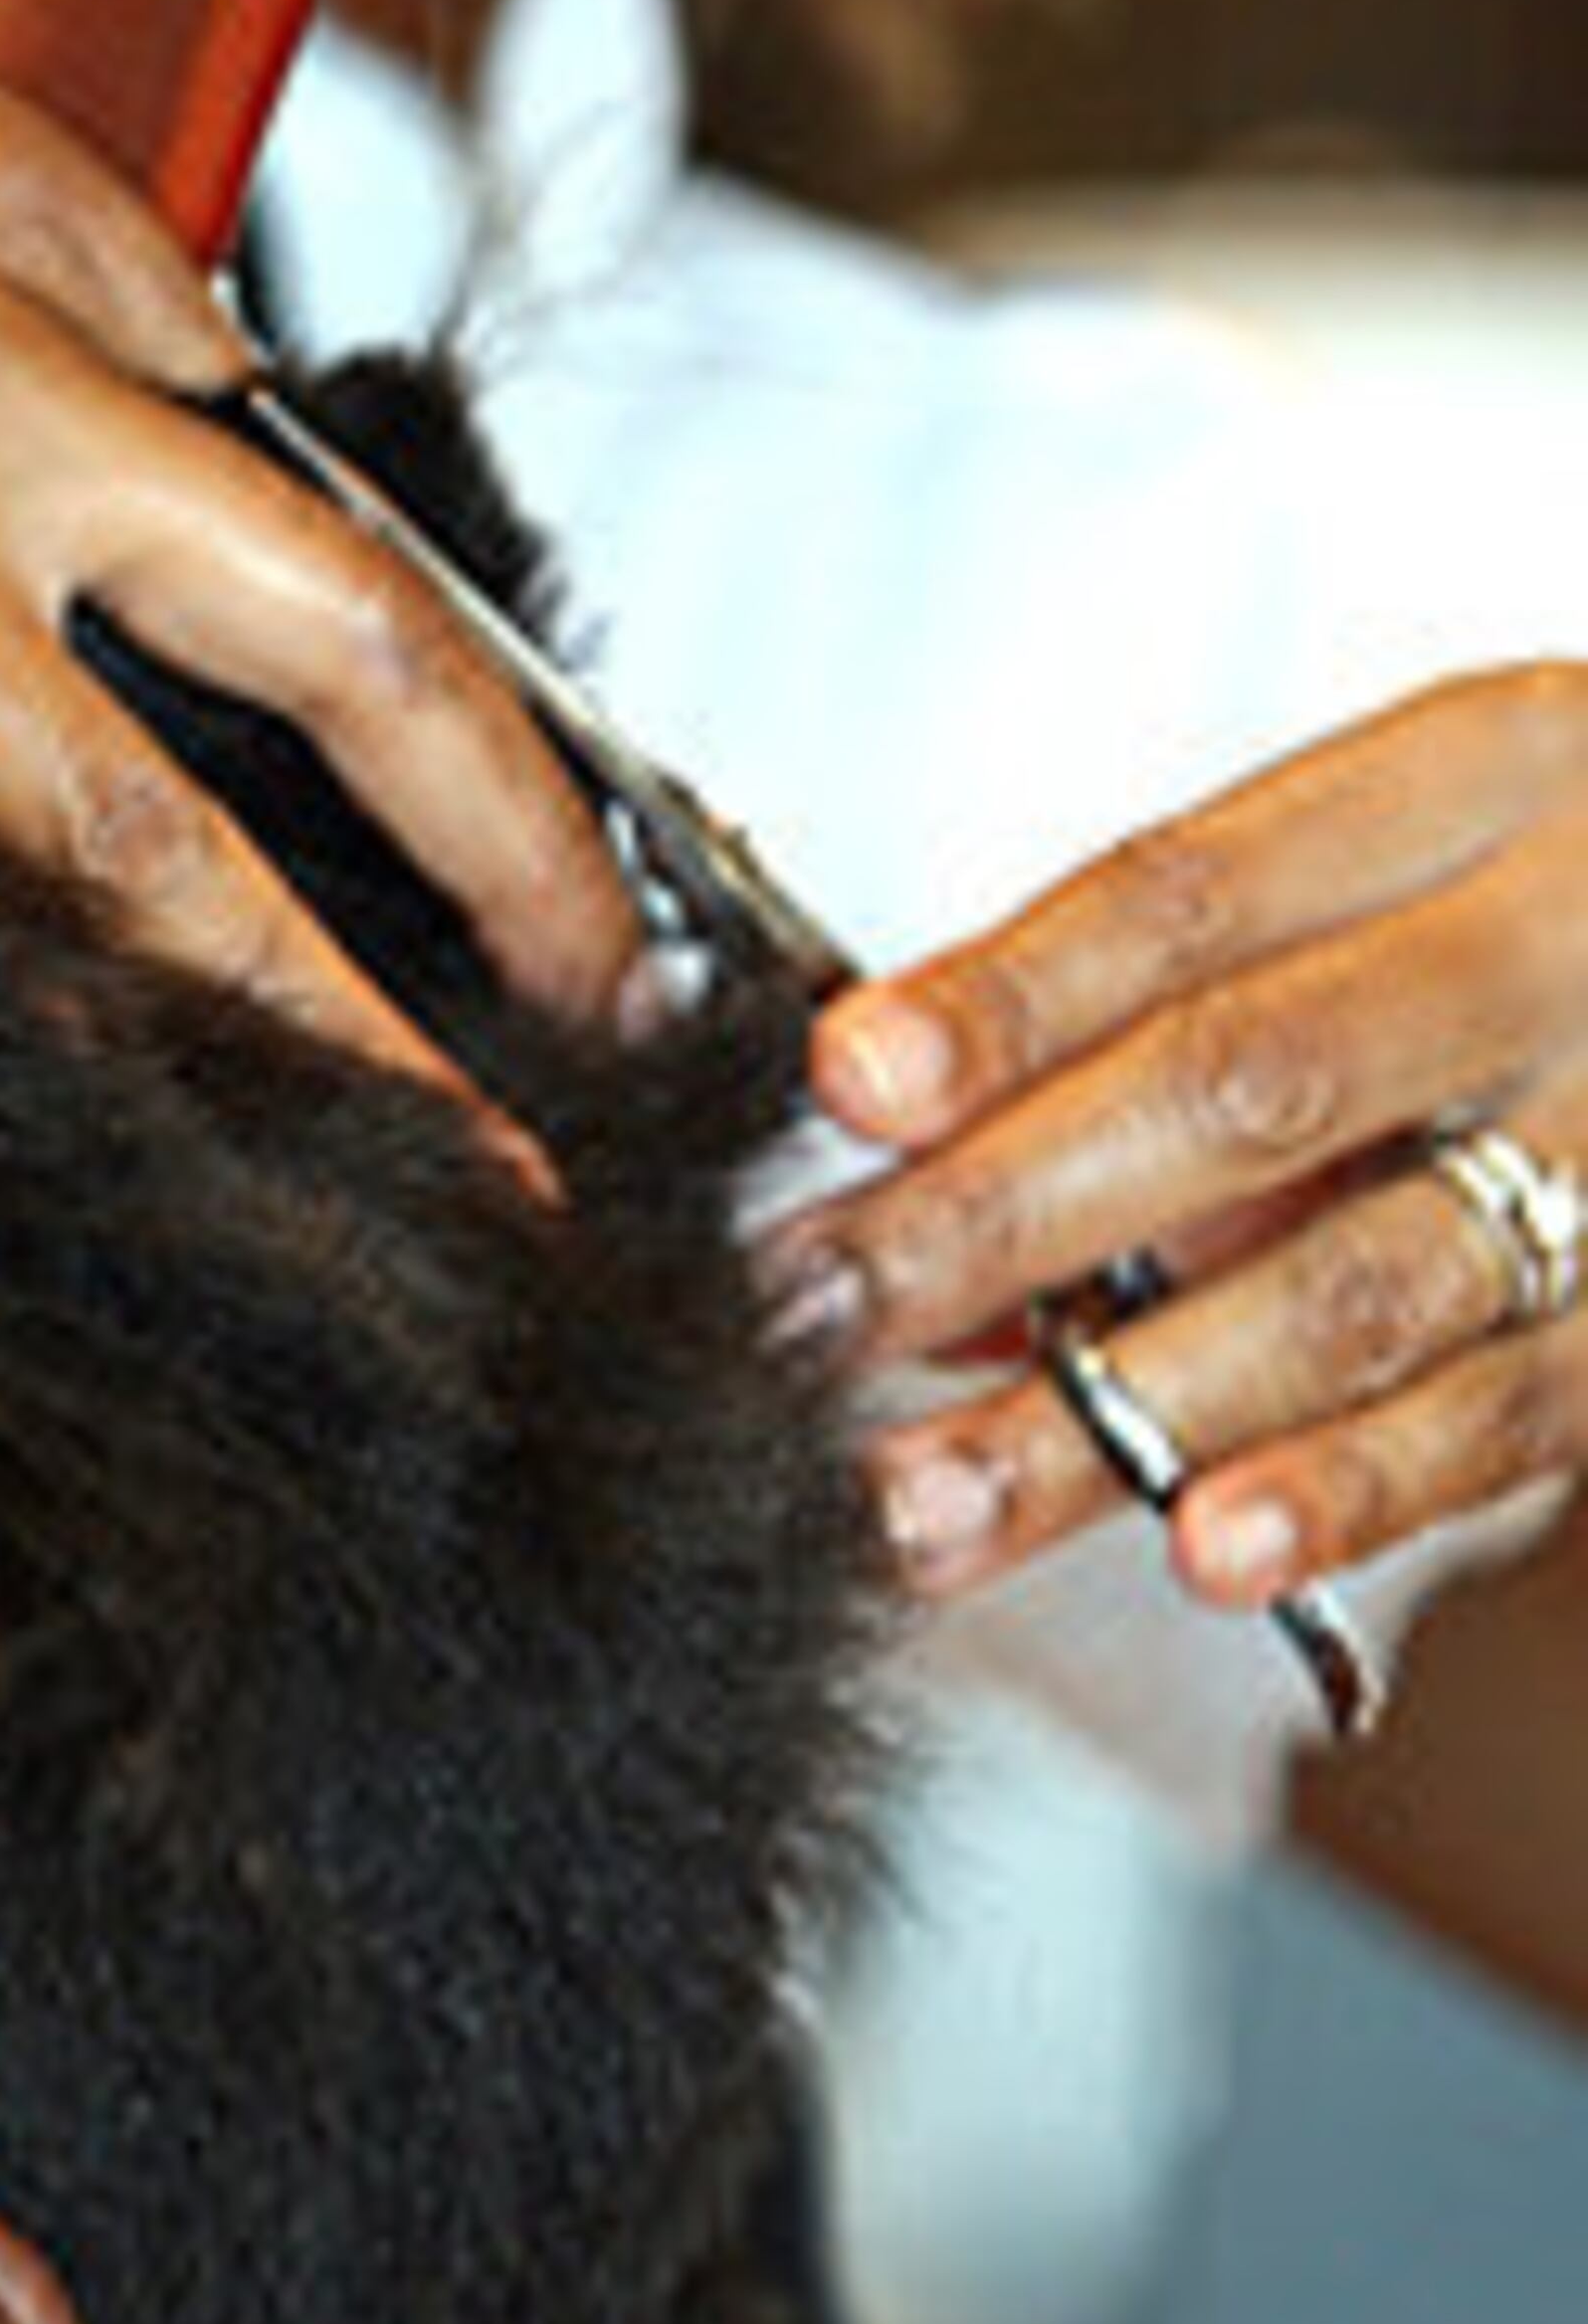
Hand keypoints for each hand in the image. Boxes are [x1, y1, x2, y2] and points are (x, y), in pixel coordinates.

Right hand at [0, 44, 639, 1108]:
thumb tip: (197, 446)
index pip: (282, 434)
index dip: (424, 650)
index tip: (511, 790)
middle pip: (340, 627)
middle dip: (523, 840)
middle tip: (622, 990)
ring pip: (154, 839)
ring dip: (346, 1026)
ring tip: (472, 1161)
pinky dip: (51, 1042)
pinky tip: (145, 1145)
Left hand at [768, 667, 1587, 1621]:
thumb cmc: (1552, 908)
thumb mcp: (1403, 861)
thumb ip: (1174, 995)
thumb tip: (902, 1153)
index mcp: (1480, 775)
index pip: (1197, 891)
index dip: (1009, 995)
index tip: (842, 1084)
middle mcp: (1576, 936)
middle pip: (1255, 1078)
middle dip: (1006, 1213)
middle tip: (813, 1312)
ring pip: (1365, 1276)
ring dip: (1126, 1405)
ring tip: (934, 1497)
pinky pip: (1509, 1407)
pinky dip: (1345, 1486)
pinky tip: (1202, 1547)